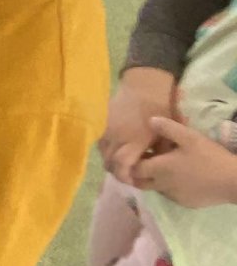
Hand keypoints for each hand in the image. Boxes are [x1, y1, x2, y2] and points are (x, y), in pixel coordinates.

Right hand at [99, 68, 175, 182]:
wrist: (145, 86)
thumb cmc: (161, 108)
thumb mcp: (167, 132)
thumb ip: (160, 153)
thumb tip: (156, 169)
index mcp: (134, 141)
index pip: (121, 166)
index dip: (125, 176)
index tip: (132, 179)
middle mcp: (117, 137)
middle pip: (109, 163)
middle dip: (117, 171)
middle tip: (128, 173)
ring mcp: (107, 130)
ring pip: (102, 153)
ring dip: (111, 160)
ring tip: (122, 160)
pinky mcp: (102, 123)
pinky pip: (99, 142)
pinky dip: (106, 148)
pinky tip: (117, 146)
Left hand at [131, 115, 236, 207]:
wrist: (231, 182)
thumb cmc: (209, 157)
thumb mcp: (189, 137)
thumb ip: (168, 129)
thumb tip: (150, 121)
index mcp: (159, 169)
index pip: (134, 169)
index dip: (131, 162)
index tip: (136, 153)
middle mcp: (161, 185)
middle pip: (140, 182)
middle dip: (137, 174)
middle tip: (144, 162)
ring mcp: (173, 196)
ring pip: (155, 189)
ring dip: (154, 180)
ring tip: (165, 167)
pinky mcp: (185, 202)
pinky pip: (171, 194)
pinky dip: (170, 186)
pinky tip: (181, 177)